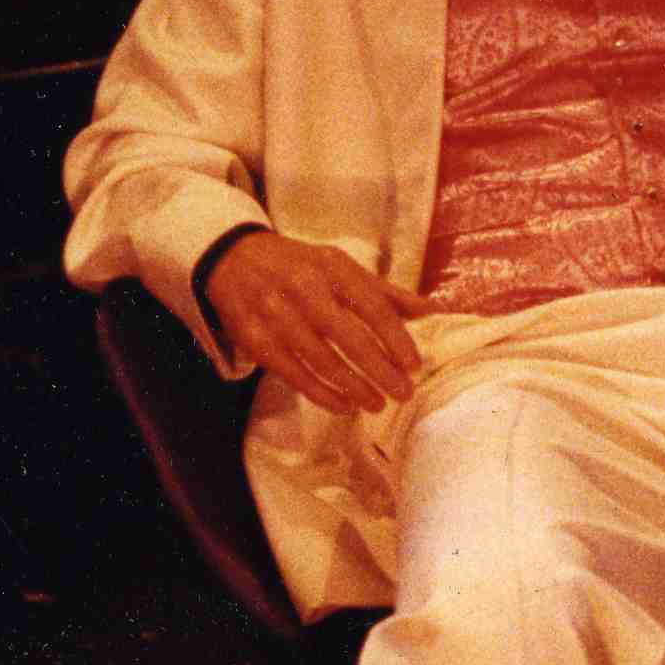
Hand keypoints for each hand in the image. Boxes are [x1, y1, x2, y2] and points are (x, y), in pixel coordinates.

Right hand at [207, 234, 423, 415]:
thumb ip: (383, 291)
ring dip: (354, 387)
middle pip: (350, 338)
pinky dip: (322, 394)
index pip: (372, 307)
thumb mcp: (340, 266)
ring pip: (323, 361)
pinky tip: (344, 405)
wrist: (233, 259)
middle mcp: (305, 289)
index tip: (414, 366)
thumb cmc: (300, 267)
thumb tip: (430, 310)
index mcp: (332, 268)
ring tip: (377, 404)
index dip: (396, 339)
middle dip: (380, 370)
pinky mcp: (256, 339)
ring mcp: (277, 315)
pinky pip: (294, 374)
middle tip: (403, 393)